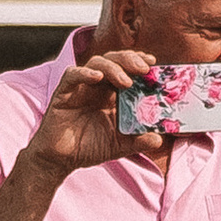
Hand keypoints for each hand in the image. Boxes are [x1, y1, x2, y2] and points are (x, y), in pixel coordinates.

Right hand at [26, 49, 165, 175]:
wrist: (61, 160)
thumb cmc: (89, 147)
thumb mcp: (119, 145)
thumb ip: (139, 141)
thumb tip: (159, 139)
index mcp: (112, 93)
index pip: (128, 68)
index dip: (140, 61)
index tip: (154, 63)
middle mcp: (98, 85)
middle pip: (115, 60)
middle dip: (130, 60)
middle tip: (144, 68)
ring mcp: (80, 87)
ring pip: (97, 63)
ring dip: (113, 67)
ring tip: (126, 81)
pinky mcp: (63, 93)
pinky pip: (72, 76)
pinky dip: (84, 73)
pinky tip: (96, 77)